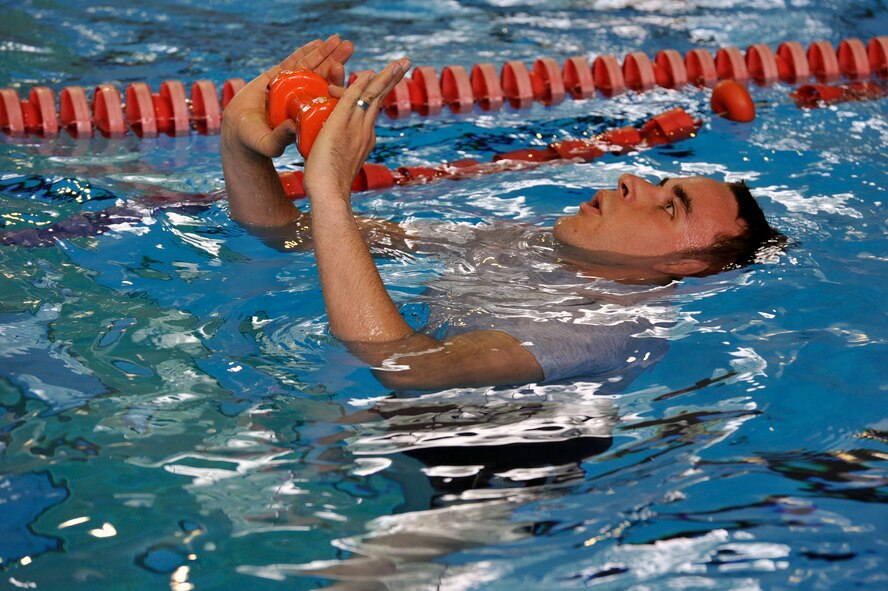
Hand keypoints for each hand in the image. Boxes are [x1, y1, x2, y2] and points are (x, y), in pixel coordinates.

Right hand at [221, 35, 354, 159]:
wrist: (239, 131)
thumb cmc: (256, 143)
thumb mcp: (269, 143)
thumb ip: (280, 137)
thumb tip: (293, 126)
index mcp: (309, 116)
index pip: (326, 98)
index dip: (335, 84)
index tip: (342, 70)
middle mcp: (304, 100)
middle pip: (323, 78)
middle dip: (335, 62)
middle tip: (348, 47)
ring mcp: (293, 87)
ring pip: (311, 67)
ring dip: (324, 53)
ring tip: (337, 39)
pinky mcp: (279, 77)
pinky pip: (294, 62)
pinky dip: (305, 52)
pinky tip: (318, 43)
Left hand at [303, 57, 410, 202]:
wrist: (329, 194)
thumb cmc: (328, 186)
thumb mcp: (337, 165)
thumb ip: (336, 156)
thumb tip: (328, 153)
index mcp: (365, 139)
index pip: (372, 110)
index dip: (377, 93)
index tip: (382, 81)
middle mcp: (365, 131)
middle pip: (380, 98)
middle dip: (392, 79)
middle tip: (405, 63)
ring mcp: (355, 127)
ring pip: (372, 95)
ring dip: (385, 75)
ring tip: (400, 62)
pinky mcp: (341, 124)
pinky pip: (352, 97)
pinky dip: (360, 83)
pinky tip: (369, 72)